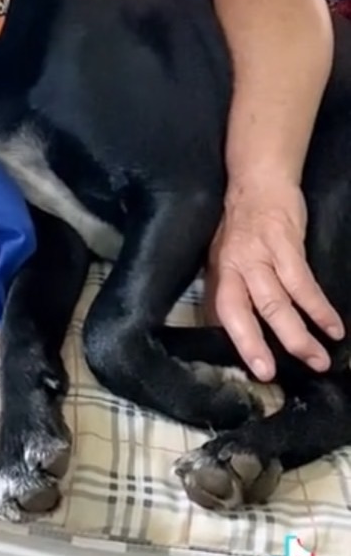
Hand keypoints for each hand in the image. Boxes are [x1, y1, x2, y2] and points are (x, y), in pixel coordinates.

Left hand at [205, 178, 343, 379]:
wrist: (258, 181)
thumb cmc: (242, 223)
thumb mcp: (225, 256)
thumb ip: (230, 289)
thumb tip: (228, 327)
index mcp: (221, 272)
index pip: (224, 311)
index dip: (237, 340)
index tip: (253, 368)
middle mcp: (236, 265)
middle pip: (248, 310)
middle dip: (261, 345)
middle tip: (276, 374)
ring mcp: (260, 254)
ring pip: (277, 301)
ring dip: (299, 334)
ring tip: (320, 359)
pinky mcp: (286, 244)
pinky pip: (302, 283)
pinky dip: (319, 307)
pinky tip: (333, 326)